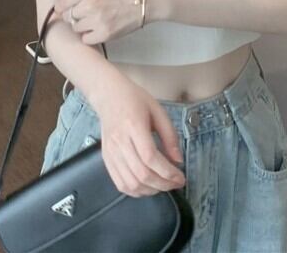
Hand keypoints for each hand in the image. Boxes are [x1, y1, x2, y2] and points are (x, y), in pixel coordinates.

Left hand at [49, 0, 143, 45]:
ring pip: (76, 28)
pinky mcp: (105, 33)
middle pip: (68, 16)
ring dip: (83, 26)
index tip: (64, 10)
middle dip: (74, 16)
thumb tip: (61, 2)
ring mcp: (97, 20)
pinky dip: (90, 36)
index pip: (61, 3)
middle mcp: (89, 3)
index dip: (62, 8)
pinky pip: (86, 39)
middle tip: (85, 14)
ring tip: (96, 20)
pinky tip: (99, 29)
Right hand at [91, 73, 185, 196]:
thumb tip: (178, 161)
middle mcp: (120, 142)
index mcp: (133, 126)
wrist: (108, 95)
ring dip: (150, 190)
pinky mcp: (106, 159)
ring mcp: (111, 152)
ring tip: (163, 185)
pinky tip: (147, 186)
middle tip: (175, 183)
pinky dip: (136, 191)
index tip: (180, 177)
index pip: (150, 157)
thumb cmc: (134, 99)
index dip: (168, 172)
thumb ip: (170, 136)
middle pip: (141, 174)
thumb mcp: (158, 111)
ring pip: (130, 183)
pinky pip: (120, 183)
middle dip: (163, 184)